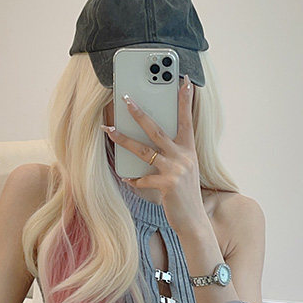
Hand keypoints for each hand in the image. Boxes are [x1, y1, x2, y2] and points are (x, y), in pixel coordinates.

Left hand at [102, 75, 208, 236]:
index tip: (183, 80)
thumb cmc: (184, 195)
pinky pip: (142, 178)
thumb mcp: (183, 171)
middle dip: (139, 112)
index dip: (185, 99)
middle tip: (125, 98)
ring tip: (108, 130)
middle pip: (157, 129)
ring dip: (123, 139)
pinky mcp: (167, 184)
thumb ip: (172, 155)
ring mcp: (176, 170)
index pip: (186, 119)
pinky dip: (133, 179)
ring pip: (143, 149)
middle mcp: (184, 157)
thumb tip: (148, 144)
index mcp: (189, 150)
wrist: (193, 221)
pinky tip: (127, 180)